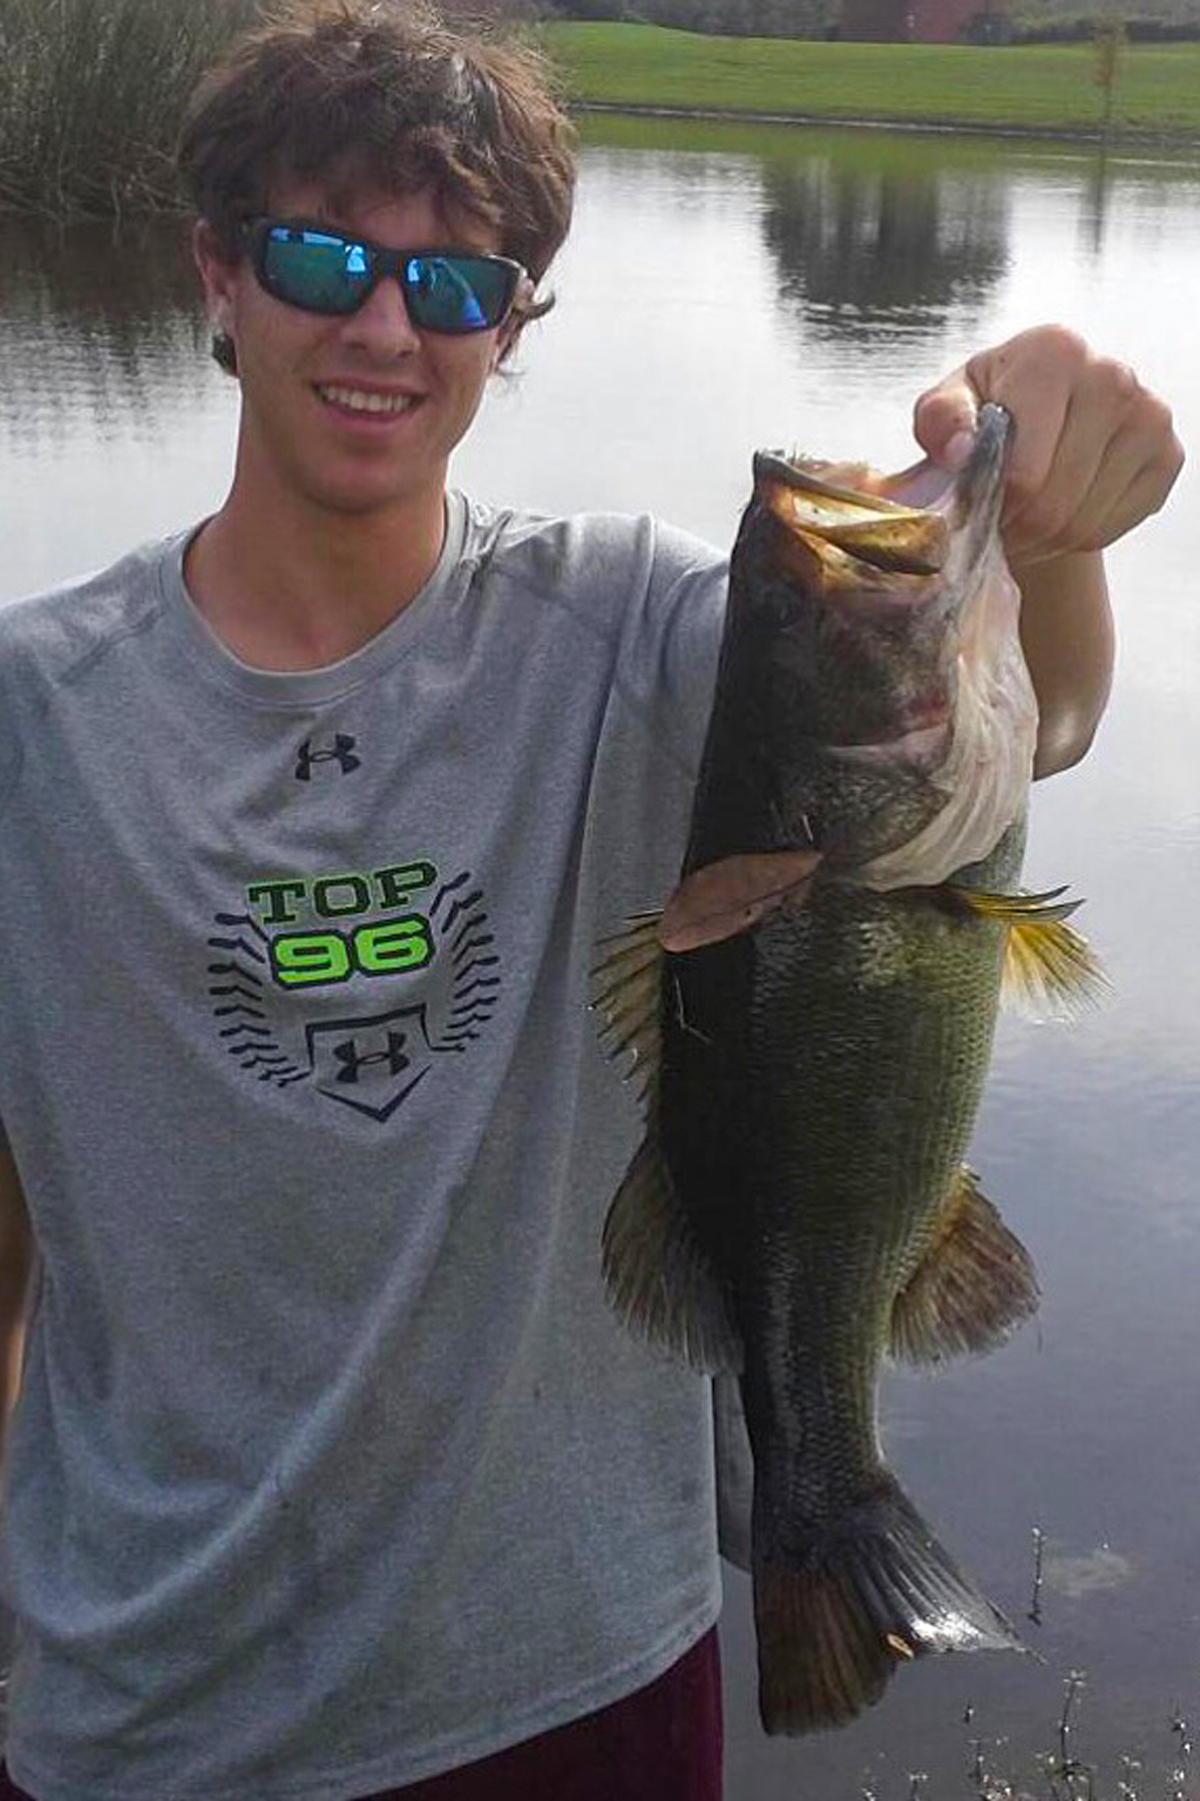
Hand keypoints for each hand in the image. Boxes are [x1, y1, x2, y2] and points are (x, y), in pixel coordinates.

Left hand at [912, 325, 1183, 569]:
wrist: (1043, 419)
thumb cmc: (987, 412)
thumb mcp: (945, 409)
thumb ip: (941, 422)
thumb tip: (961, 450)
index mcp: (1054, 353)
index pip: (1024, 472)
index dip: (993, 508)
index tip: (976, 508)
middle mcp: (1111, 376)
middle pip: (1053, 503)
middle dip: (1016, 530)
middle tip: (997, 526)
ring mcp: (1148, 416)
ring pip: (1082, 523)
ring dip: (1043, 540)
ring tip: (1022, 520)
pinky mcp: (1168, 455)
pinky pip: (1112, 528)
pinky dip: (1078, 538)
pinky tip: (1061, 512)